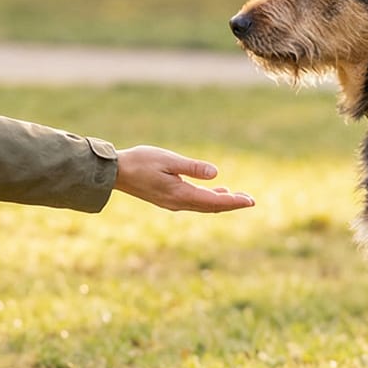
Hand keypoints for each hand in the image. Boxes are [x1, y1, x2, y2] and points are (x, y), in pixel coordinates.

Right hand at [114, 145, 254, 212]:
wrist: (115, 173)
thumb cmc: (140, 162)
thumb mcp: (168, 160)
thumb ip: (192, 167)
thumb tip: (216, 174)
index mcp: (180, 194)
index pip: (213, 201)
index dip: (234, 202)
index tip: (250, 201)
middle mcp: (178, 203)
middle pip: (211, 207)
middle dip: (232, 204)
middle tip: (251, 201)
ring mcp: (172, 203)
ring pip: (203, 206)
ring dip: (221, 202)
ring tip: (238, 197)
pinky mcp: (168, 199)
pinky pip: (194, 202)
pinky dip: (208, 199)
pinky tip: (215, 192)